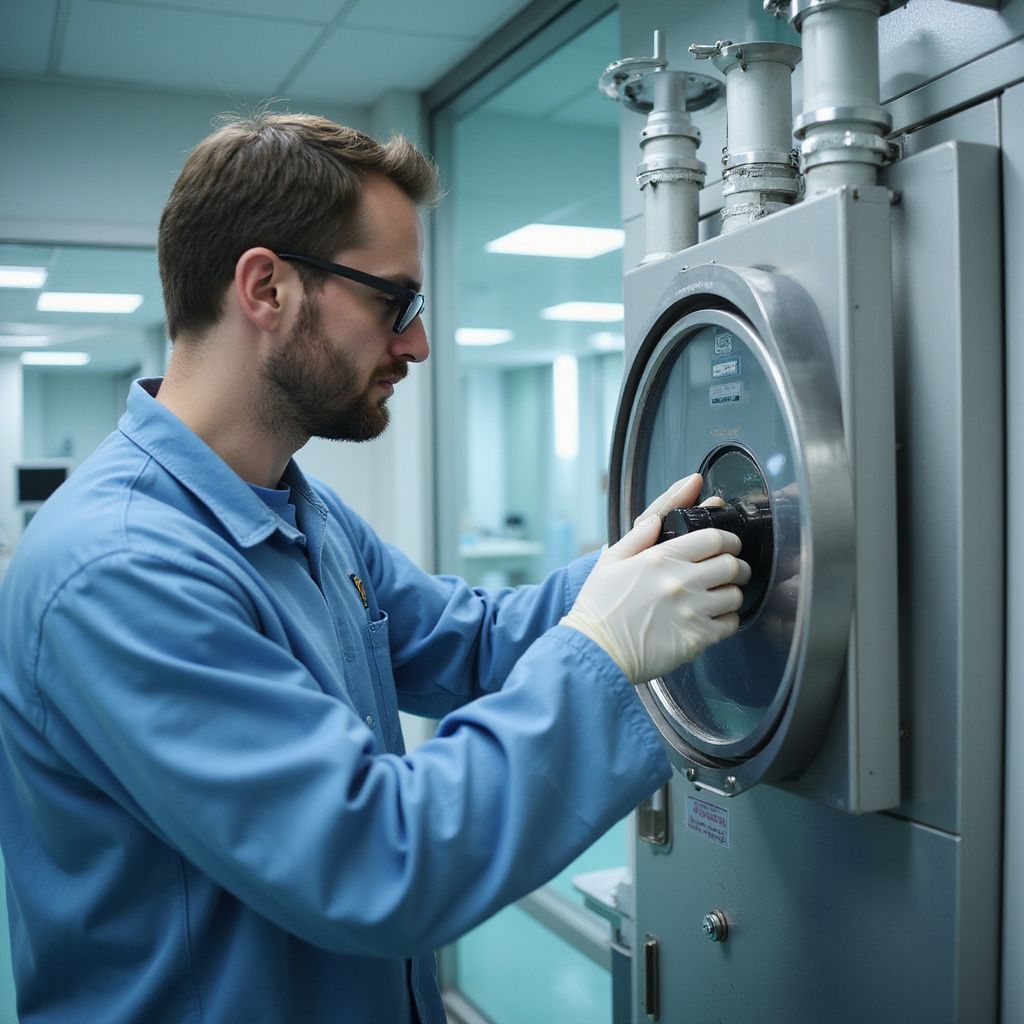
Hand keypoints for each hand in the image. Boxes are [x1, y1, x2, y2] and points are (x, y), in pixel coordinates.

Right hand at [562, 475, 750, 683]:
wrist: (596, 650)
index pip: (713, 538)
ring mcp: (692, 611)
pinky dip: (727, 620)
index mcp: (661, 558)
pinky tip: (714, 620)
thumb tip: (658, 519)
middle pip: (731, 565)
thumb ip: (638, 536)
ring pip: (735, 595)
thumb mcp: (611, 562)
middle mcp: (681, 581)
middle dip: (737, 565)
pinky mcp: (696, 638)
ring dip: (732, 593)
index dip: (727, 540)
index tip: (728, 545)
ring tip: (721, 596)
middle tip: (732, 570)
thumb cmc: (599, 607)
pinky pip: (730, 624)